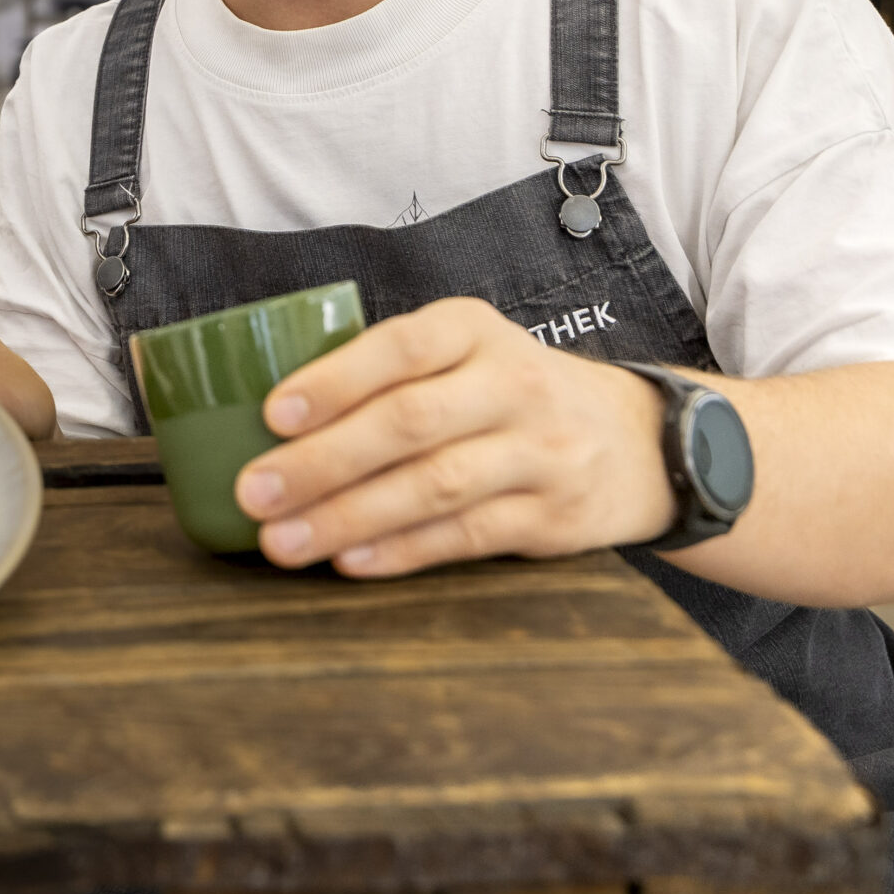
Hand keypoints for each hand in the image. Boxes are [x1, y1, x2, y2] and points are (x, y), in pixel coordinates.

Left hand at [236, 297, 676, 576]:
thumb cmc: (506, 393)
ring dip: (348, 517)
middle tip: (254, 492)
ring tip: (282, 541)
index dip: (334, 380)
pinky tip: (349, 563)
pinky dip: (402, 552)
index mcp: (472, 330)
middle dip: (322, 461)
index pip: (401, 346)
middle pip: (409, 422)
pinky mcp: (552, 516)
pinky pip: (467, 536)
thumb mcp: (463, 353)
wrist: (638, 440)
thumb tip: (261, 421)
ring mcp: (539, 452)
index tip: (271, 414)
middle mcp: (512, 384)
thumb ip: (386, 374)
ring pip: (434, 486)